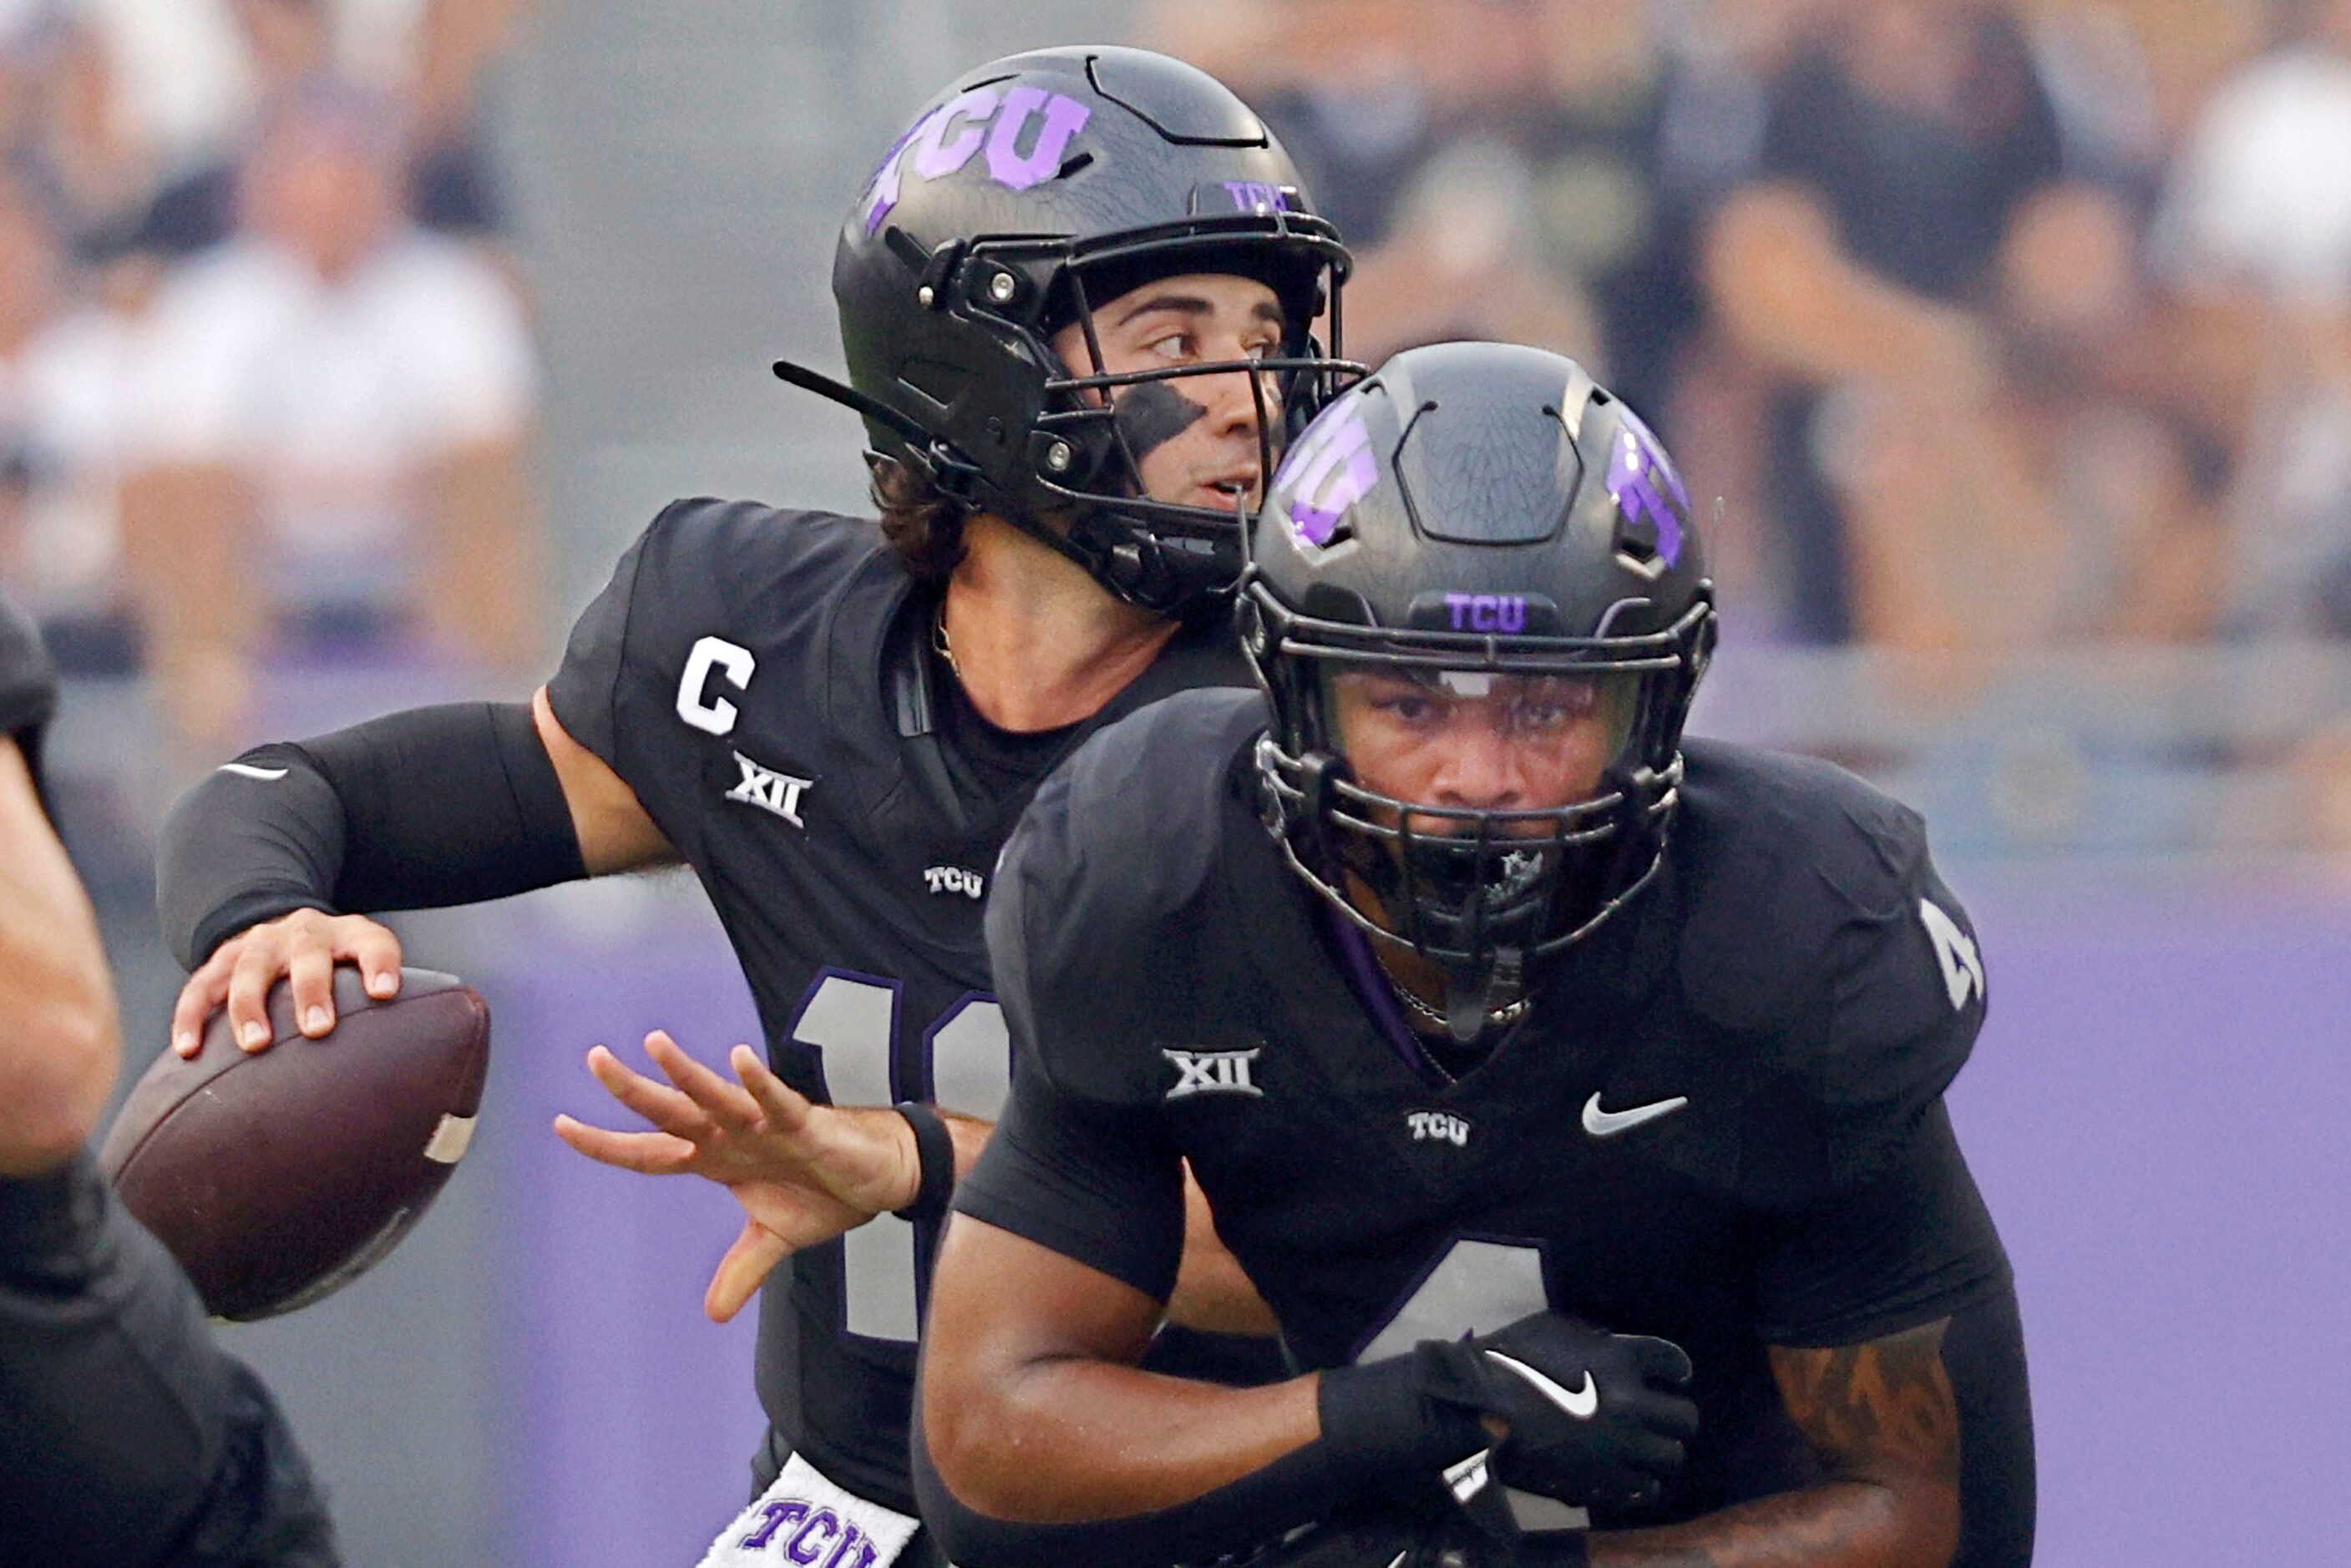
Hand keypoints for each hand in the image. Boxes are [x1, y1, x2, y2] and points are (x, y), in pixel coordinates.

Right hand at [171, 909, 402, 1057]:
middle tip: (318, 1029)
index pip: (374, 942)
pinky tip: (188, 1052)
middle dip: (312, 990)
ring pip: (250, 969)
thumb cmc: (341, 973)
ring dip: (250, 1007)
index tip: (387, 992)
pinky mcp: (220, 961)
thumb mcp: (365, 972)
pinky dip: (191, 1018)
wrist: (288, 928)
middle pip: (308, 955)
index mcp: (350, 936)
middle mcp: (304, 934)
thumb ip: (390, 1012)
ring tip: (255, 1046)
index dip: (380, 963)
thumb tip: (432, 1091)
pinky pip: (199, 988)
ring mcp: (259, 944)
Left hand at [552, 1030, 921, 1321]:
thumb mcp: (774, 1239)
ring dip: (685, 1072)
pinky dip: (758, 1082)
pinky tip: (740, 1059)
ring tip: (654, 1044)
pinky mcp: (802, 1122)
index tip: (561, 1125)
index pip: (649, 1152)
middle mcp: (730, 1135)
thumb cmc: (826, 1191)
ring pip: (715, 1096)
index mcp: (715, 1159)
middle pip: (671, 1112)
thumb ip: (741, 1270)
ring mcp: (763, 1125)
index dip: (606, 1144)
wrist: (881, 1177)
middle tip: (594, 1059)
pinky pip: (776, 1100)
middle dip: (631, 1090)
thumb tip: (714, 1314)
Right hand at [1417, 1310, 1696, 1509]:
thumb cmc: (1508, 1361)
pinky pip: (1645, 1489)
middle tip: (1659, 1419)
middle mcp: (1632, 1404)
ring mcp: (1621, 1448)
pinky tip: (1628, 1473)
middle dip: (1675, 1417)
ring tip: (1645, 1449)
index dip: (1676, 1370)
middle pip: (1685, 1418)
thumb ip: (1594, 1340)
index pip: (1673, 1362)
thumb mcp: (1554, 1330)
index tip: (1673, 1377)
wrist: (1478, 1411)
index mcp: (1620, 1360)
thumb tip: (1614, 1348)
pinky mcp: (1605, 1482)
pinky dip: (1641, 1481)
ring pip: (1671, 1457)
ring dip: (1660, 1451)